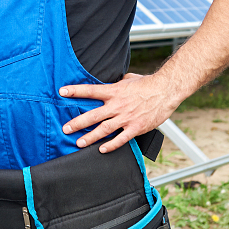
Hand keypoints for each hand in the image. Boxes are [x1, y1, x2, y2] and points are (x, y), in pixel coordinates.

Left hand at [60, 73, 179, 152]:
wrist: (166, 91)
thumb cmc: (148, 84)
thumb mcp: (129, 79)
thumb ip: (117, 82)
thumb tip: (112, 80)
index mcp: (114, 91)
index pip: (91, 90)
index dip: (75, 91)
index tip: (62, 92)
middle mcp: (117, 105)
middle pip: (93, 115)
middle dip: (78, 122)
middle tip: (65, 128)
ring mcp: (126, 118)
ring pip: (104, 130)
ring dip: (90, 137)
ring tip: (78, 142)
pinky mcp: (136, 127)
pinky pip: (121, 139)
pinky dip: (111, 145)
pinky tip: (101, 149)